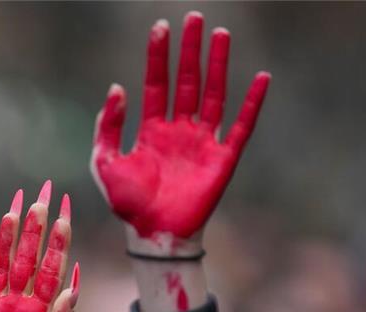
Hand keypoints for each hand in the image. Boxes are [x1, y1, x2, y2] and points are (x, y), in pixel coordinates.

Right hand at [0, 181, 79, 311]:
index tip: (67, 208)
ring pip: (3, 261)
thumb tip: (76, 285)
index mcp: (43, 310)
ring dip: (10, 234)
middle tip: (44, 192)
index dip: (61, 237)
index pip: (55, 264)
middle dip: (38, 224)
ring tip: (16, 205)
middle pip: (30, 255)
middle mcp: (21, 302)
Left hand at [91, 11, 269, 252]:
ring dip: (218, 65)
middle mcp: (179, 130)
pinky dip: (252, 103)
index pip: (157, 83)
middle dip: (190, 50)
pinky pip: (241, 126)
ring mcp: (202, 142)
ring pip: (214, 94)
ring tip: (221, 35)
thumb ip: (107, 126)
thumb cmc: (128, 204)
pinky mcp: (223, 158)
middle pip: (188, 81)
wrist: (154, 235)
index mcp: (152, 129)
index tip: (160, 27)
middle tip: (193, 19)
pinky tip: (261, 78)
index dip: (158, 56)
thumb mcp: (105, 162)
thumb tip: (118, 88)